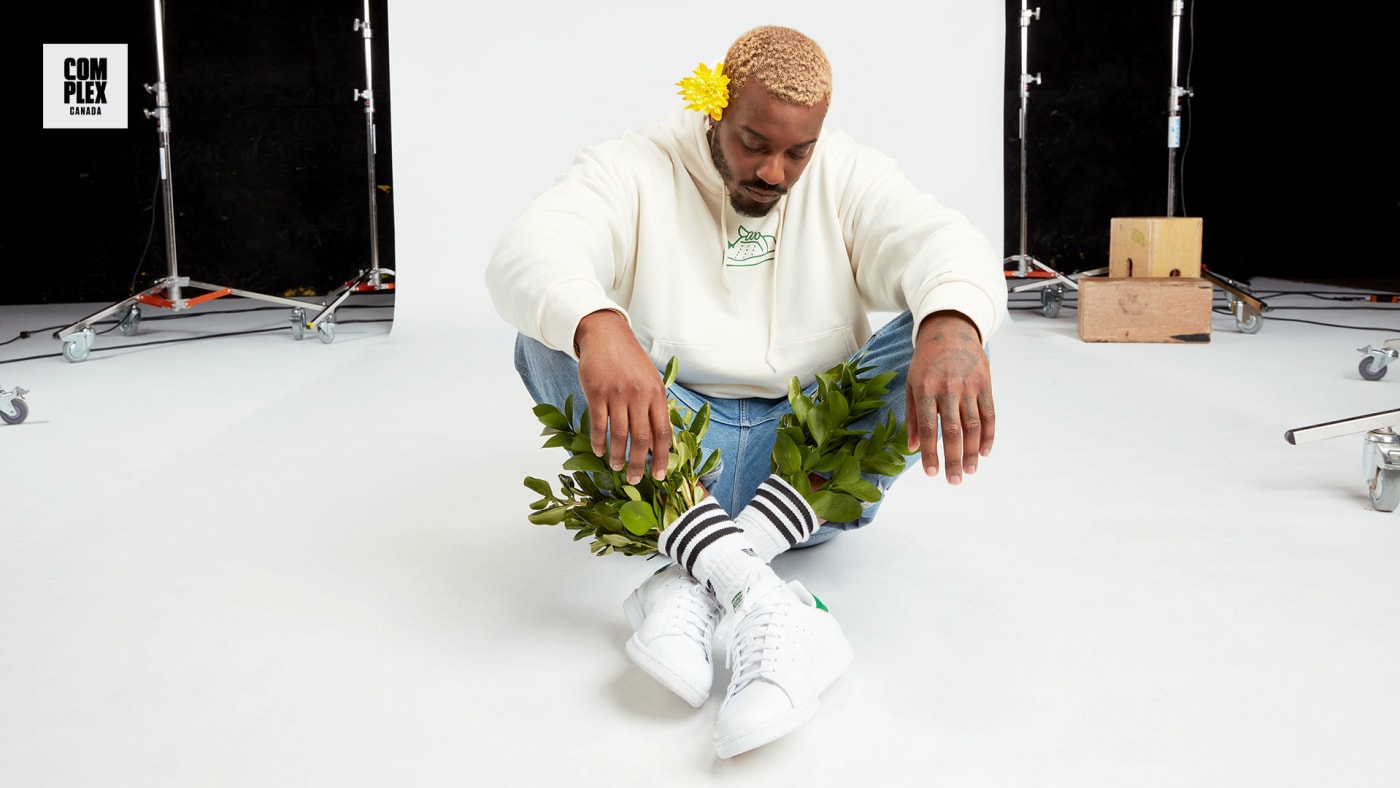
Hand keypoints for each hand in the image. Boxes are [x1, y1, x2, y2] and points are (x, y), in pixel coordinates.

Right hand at [574, 309, 672, 483]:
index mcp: (657, 393)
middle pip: (641, 438)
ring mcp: (617, 394)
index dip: (662, 457)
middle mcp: (639, 395)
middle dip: (639, 464)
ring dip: (618, 456)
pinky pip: (599, 424)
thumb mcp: (650, 380)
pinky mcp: (597, 393)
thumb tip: (657, 443)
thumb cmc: (629, 360)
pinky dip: (599, 442)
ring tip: (617, 468)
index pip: (663, 432)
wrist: (606, 335)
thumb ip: (654, 408)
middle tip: (636, 480)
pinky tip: (599, 452)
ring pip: (619, 435)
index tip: (660, 475)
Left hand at [905, 311, 995, 483]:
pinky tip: (984, 452)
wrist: (950, 330)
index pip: (928, 428)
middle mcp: (948, 389)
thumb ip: (912, 417)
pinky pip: (989, 414)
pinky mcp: (985, 383)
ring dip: (972, 452)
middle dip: (954, 459)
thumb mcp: (911, 384)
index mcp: (925, 389)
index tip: (932, 473)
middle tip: (954, 481)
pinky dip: (988, 435)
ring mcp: (969, 386)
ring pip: (973, 426)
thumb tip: (912, 448)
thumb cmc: (926, 362)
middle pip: (953, 432)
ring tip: (969, 471)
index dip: (930, 453)